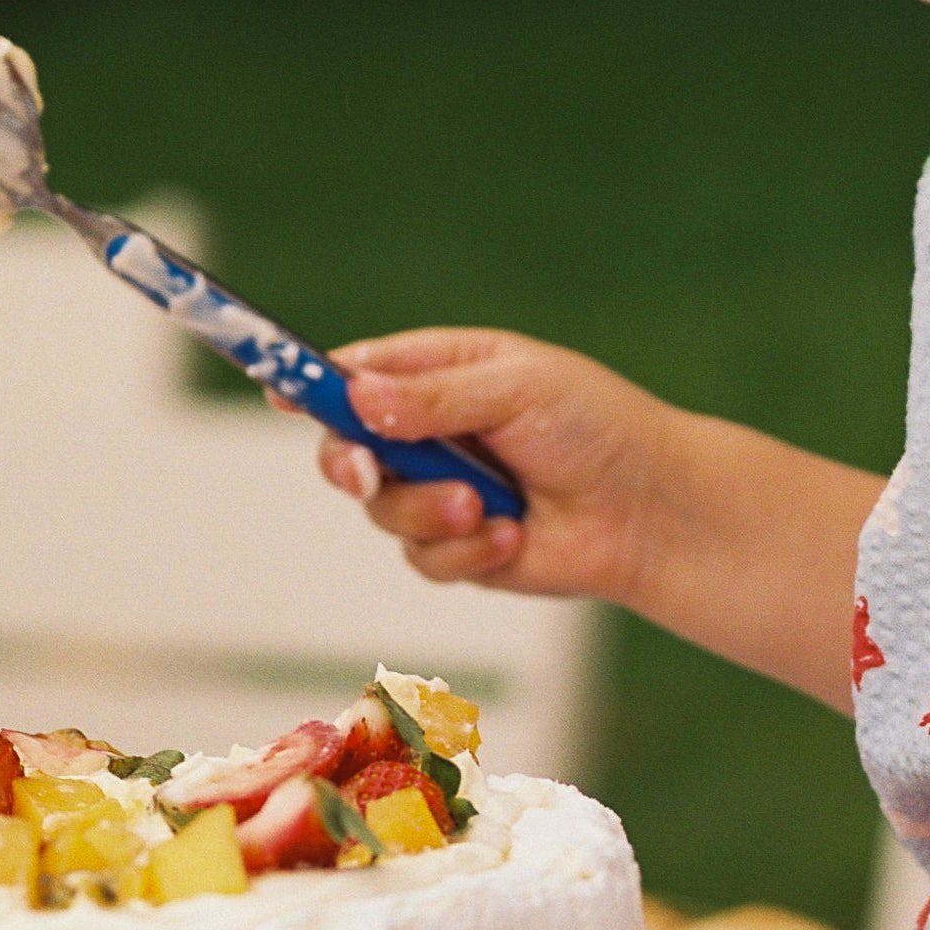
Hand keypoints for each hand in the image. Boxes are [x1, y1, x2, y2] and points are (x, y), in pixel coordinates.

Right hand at [311, 327, 678, 604]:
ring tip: (485, 505)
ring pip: (382, 509)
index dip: (312, 382)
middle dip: (352, 461)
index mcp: (441, 373)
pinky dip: (464, 548)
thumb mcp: (518, 388)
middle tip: (366, 470)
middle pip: (346, 445)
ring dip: (430, 509)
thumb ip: (434, 397)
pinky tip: (512, 536)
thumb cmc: (595, 428)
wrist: (649, 511)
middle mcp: (429, 432)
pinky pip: (422, 556)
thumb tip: (357, 399)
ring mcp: (438, 492)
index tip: (280, 389)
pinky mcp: (457, 548)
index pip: (358, 373)